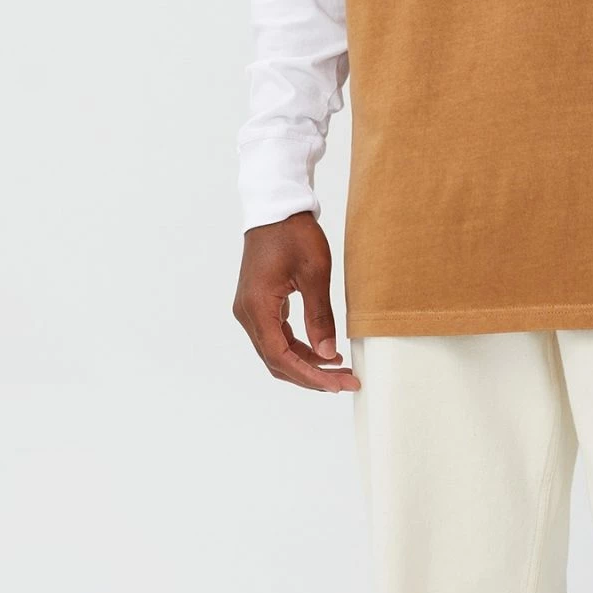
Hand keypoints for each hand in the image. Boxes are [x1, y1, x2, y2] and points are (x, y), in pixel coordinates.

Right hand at [233, 212, 359, 390]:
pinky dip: (299, 348)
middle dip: (311, 376)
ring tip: (339, 369)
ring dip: (306, 363)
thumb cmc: (294, 234)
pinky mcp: (258, 304)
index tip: (338, 384)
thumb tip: (328, 354)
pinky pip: (276, 336)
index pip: (280, 357)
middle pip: (276, 360)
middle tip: (345, 382)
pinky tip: (323, 351)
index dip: (310, 376)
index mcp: (258, 307)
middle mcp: (247, 313)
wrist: (276, 208)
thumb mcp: (315, 274)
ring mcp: (250, 309)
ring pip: (276, 351)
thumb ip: (320, 317)